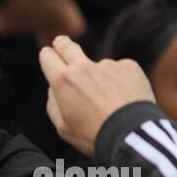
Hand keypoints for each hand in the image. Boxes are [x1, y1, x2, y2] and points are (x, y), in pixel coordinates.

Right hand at [40, 36, 155, 155]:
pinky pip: (119, 72)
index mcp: (63, 81)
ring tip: (108, 104)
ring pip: (97, 68)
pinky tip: (123, 100)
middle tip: (60, 42)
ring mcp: (108, 65)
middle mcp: (83, 67)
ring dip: (99, 79)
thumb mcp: (62, 127)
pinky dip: (119, 83)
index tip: (47, 53)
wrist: (129, 133)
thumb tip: (53, 89)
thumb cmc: (93, 134)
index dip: (46, 55)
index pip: (48, 59)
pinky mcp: (129, 66)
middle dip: (62, 44)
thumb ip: (53, 104)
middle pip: (69, 47)